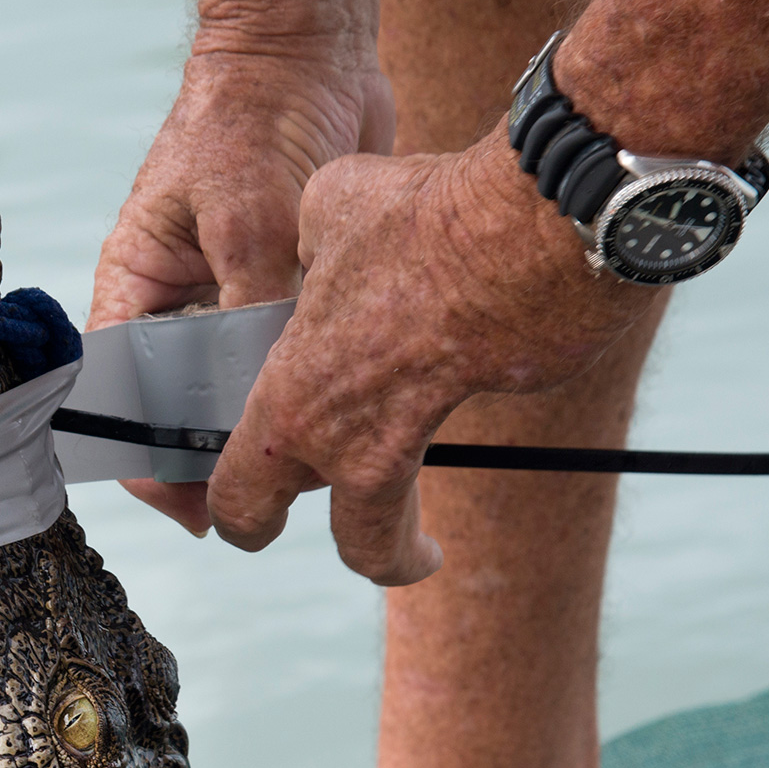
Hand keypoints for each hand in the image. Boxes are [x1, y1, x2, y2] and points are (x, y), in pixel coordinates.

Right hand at [90, 48, 394, 536]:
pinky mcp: (282, 285)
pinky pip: (288, 353)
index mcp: (135, 288)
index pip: (120, 401)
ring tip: (321, 444)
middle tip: (278, 486)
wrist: (306, 43)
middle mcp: (177, 303)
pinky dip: (309, 374)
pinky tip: (349, 389)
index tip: (201, 506)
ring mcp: (230, 296)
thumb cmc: (251, 114)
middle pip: (182, 410)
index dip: (149, 463)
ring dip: (272, 415)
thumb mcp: (249, 220)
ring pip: (240, 388)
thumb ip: (254, 312)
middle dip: (221, 453)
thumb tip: (274, 400)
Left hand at [205, 131, 658, 582]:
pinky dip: (452, 424)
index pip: (240, 498)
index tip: (251, 525)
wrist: (530, 232)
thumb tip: (319, 238)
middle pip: (344, 542)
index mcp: (290, 405)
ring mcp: (422, 441)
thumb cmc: (415, 223)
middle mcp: (348, 444)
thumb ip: (310, 241)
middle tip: (361, 553)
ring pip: (397, 525)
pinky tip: (462, 384)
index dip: (238, 520)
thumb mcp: (329, 210)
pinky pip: (449, 430)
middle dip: (354, 557)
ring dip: (406, 542)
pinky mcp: (483, 413)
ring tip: (420, 547)